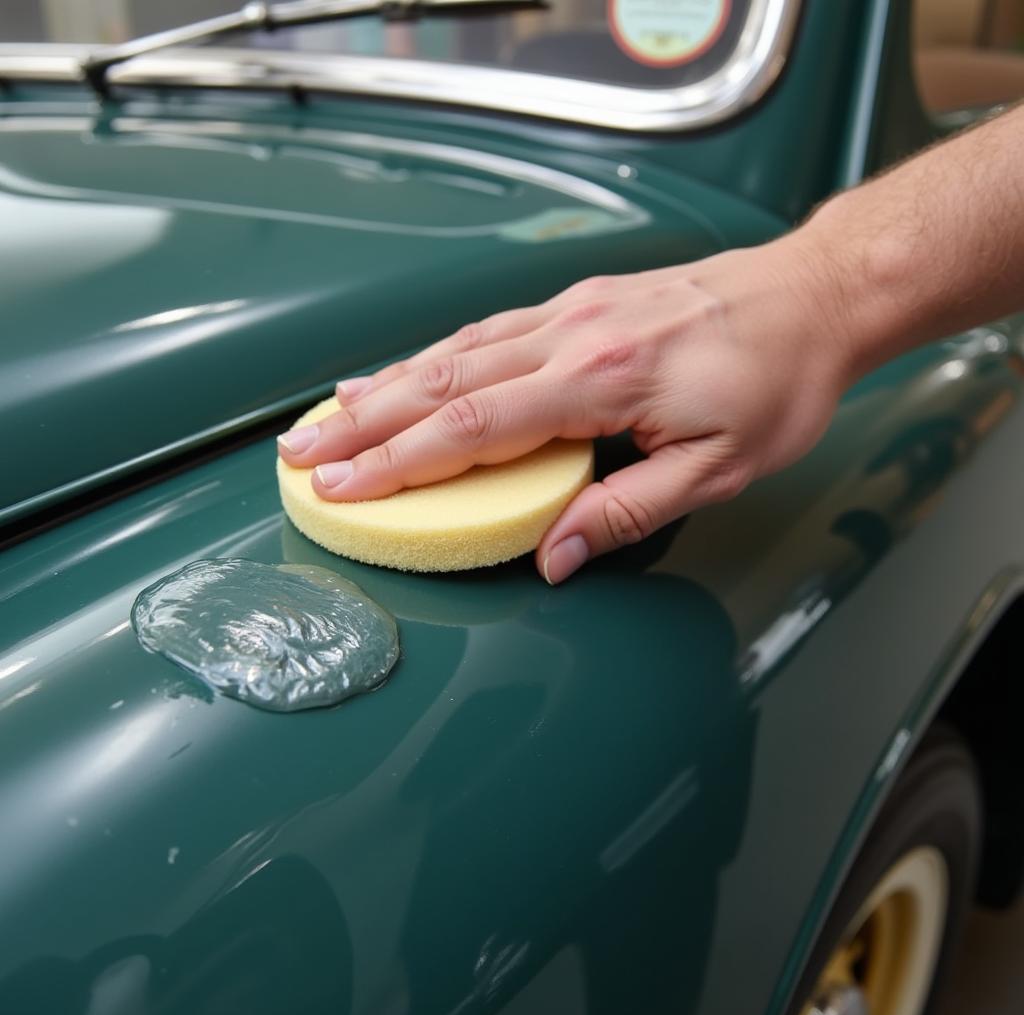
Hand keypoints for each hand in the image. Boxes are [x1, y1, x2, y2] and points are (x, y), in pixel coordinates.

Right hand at [278, 233, 853, 582]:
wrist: (810, 298)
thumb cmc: (774, 384)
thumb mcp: (718, 470)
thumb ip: (627, 512)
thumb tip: (554, 556)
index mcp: (601, 381)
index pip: (472, 426)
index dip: (398, 462)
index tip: (344, 488)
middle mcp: (571, 335)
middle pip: (442, 380)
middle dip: (362, 422)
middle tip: (299, 452)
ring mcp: (570, 311)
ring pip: (455, 348)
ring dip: (385, 384)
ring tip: (327, 413)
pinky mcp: (579, 301)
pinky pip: (488, 328)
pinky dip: (434, 353)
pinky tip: (405, 370)